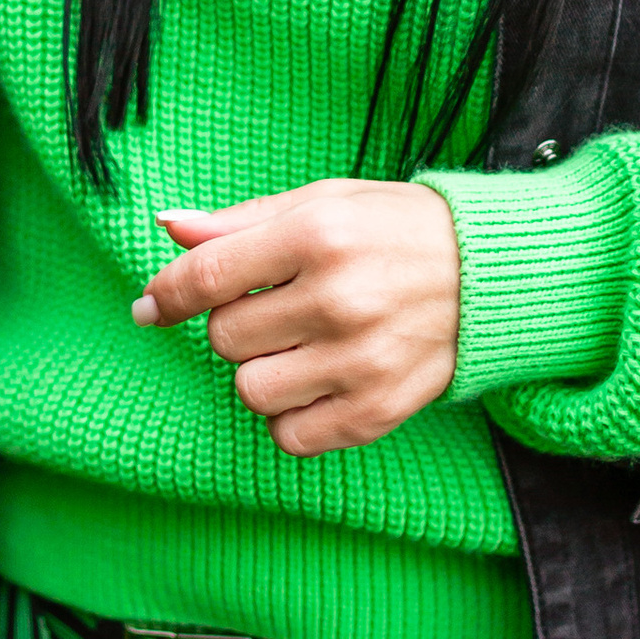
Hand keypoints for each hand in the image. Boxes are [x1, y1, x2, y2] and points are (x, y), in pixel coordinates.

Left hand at [134, 179, 459, 455]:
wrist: (490, 276)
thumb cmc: (396, 230)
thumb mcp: (322, 203)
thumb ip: (241, 223)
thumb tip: (169, 227)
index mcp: (319, 235)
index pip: (209, 275)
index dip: (165, 295)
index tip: (148, 308)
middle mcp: (339, 299)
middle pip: (225, 337)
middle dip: (237, 323)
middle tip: (279, 306)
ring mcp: (360, 361)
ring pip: (251, 390)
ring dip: (261, 371)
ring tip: (300, 345)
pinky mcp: (378, 411)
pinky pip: (289, 435)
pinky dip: (290, 415)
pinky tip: (316, 381)